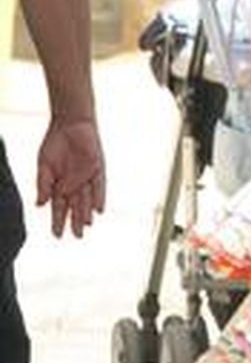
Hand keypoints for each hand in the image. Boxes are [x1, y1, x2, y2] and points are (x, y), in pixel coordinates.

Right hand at [36, 119, 105, 238]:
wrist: (69, 125)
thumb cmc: (55, 144)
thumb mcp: (44, 166)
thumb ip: (43, 186)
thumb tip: (39, 205)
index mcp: (60, 184)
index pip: (59, 207)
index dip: (58, 221)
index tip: (57, 235)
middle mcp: (74, 183)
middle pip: (74, 206)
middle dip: (74, 221)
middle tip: (76, 237)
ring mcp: (86, 177)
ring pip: (86, 199)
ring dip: (86, 212)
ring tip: (85, 226)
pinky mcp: (97, 168)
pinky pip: (99, 185)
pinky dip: (98, 197)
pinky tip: (98, 210)